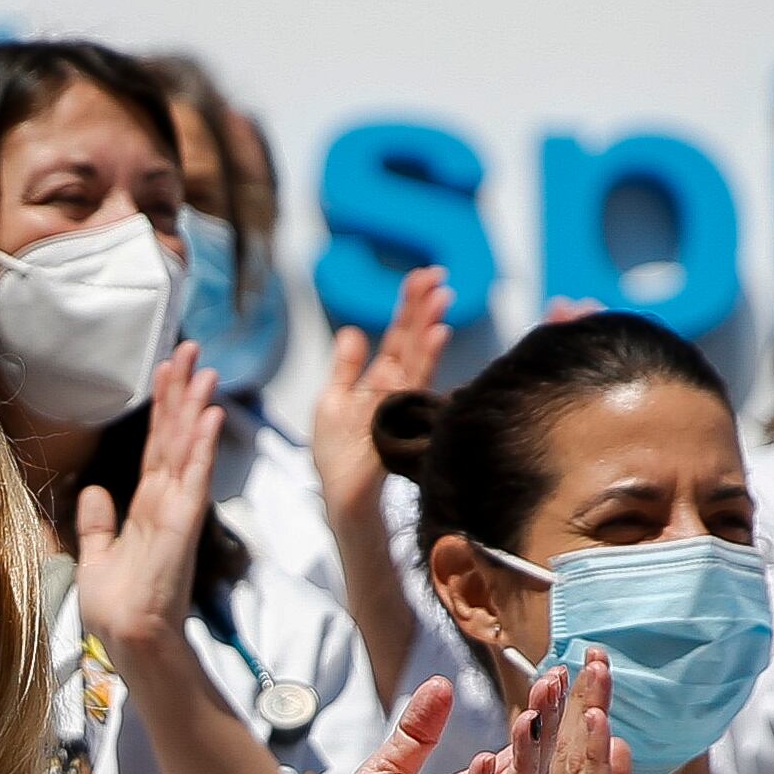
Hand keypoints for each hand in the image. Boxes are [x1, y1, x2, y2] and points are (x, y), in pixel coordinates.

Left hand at [73, 343, 223, 666]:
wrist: (129, 640)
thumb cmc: (118, 607)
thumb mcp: (97, 556)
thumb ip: (97, 523)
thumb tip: (93, 492)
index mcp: (146, 508)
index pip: (154, 447)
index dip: (161, 408)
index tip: (165, 371)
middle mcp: (165, 502)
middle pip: (173, 436)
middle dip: (181, 392)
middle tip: (189, 349)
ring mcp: (178, 511)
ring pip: (186, 447)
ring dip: (195, 407)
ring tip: (204, 368)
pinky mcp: (183, 524)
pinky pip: (193, 477)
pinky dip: (201, 445)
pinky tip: (209, 415)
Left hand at [278, 673, 560, 773]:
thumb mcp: (386, 772)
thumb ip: (417, 734)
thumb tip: (442, 684)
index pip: (514, 758)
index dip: (536, 720)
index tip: (554, 677)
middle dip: (543, 733)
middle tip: (557, 686)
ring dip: (522, 762)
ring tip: (531, 719)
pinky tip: (485, 761)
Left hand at [311, 265, 447, 546]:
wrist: (341, 497)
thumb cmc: (338, 458)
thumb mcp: (331, 403)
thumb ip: (345, 368)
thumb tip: (353, 330)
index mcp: (380, 380)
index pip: (400, 336)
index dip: (410, 306)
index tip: (423, 277)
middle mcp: (396, 388)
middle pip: (413, 340)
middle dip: (423, 307)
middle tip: (437, 276)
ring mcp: (402, 403)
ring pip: (419, 355)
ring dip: (431, 325)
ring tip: (442, 296)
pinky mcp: (401, 419)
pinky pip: (415, 383)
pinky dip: (427, 357)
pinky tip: (439, 334)